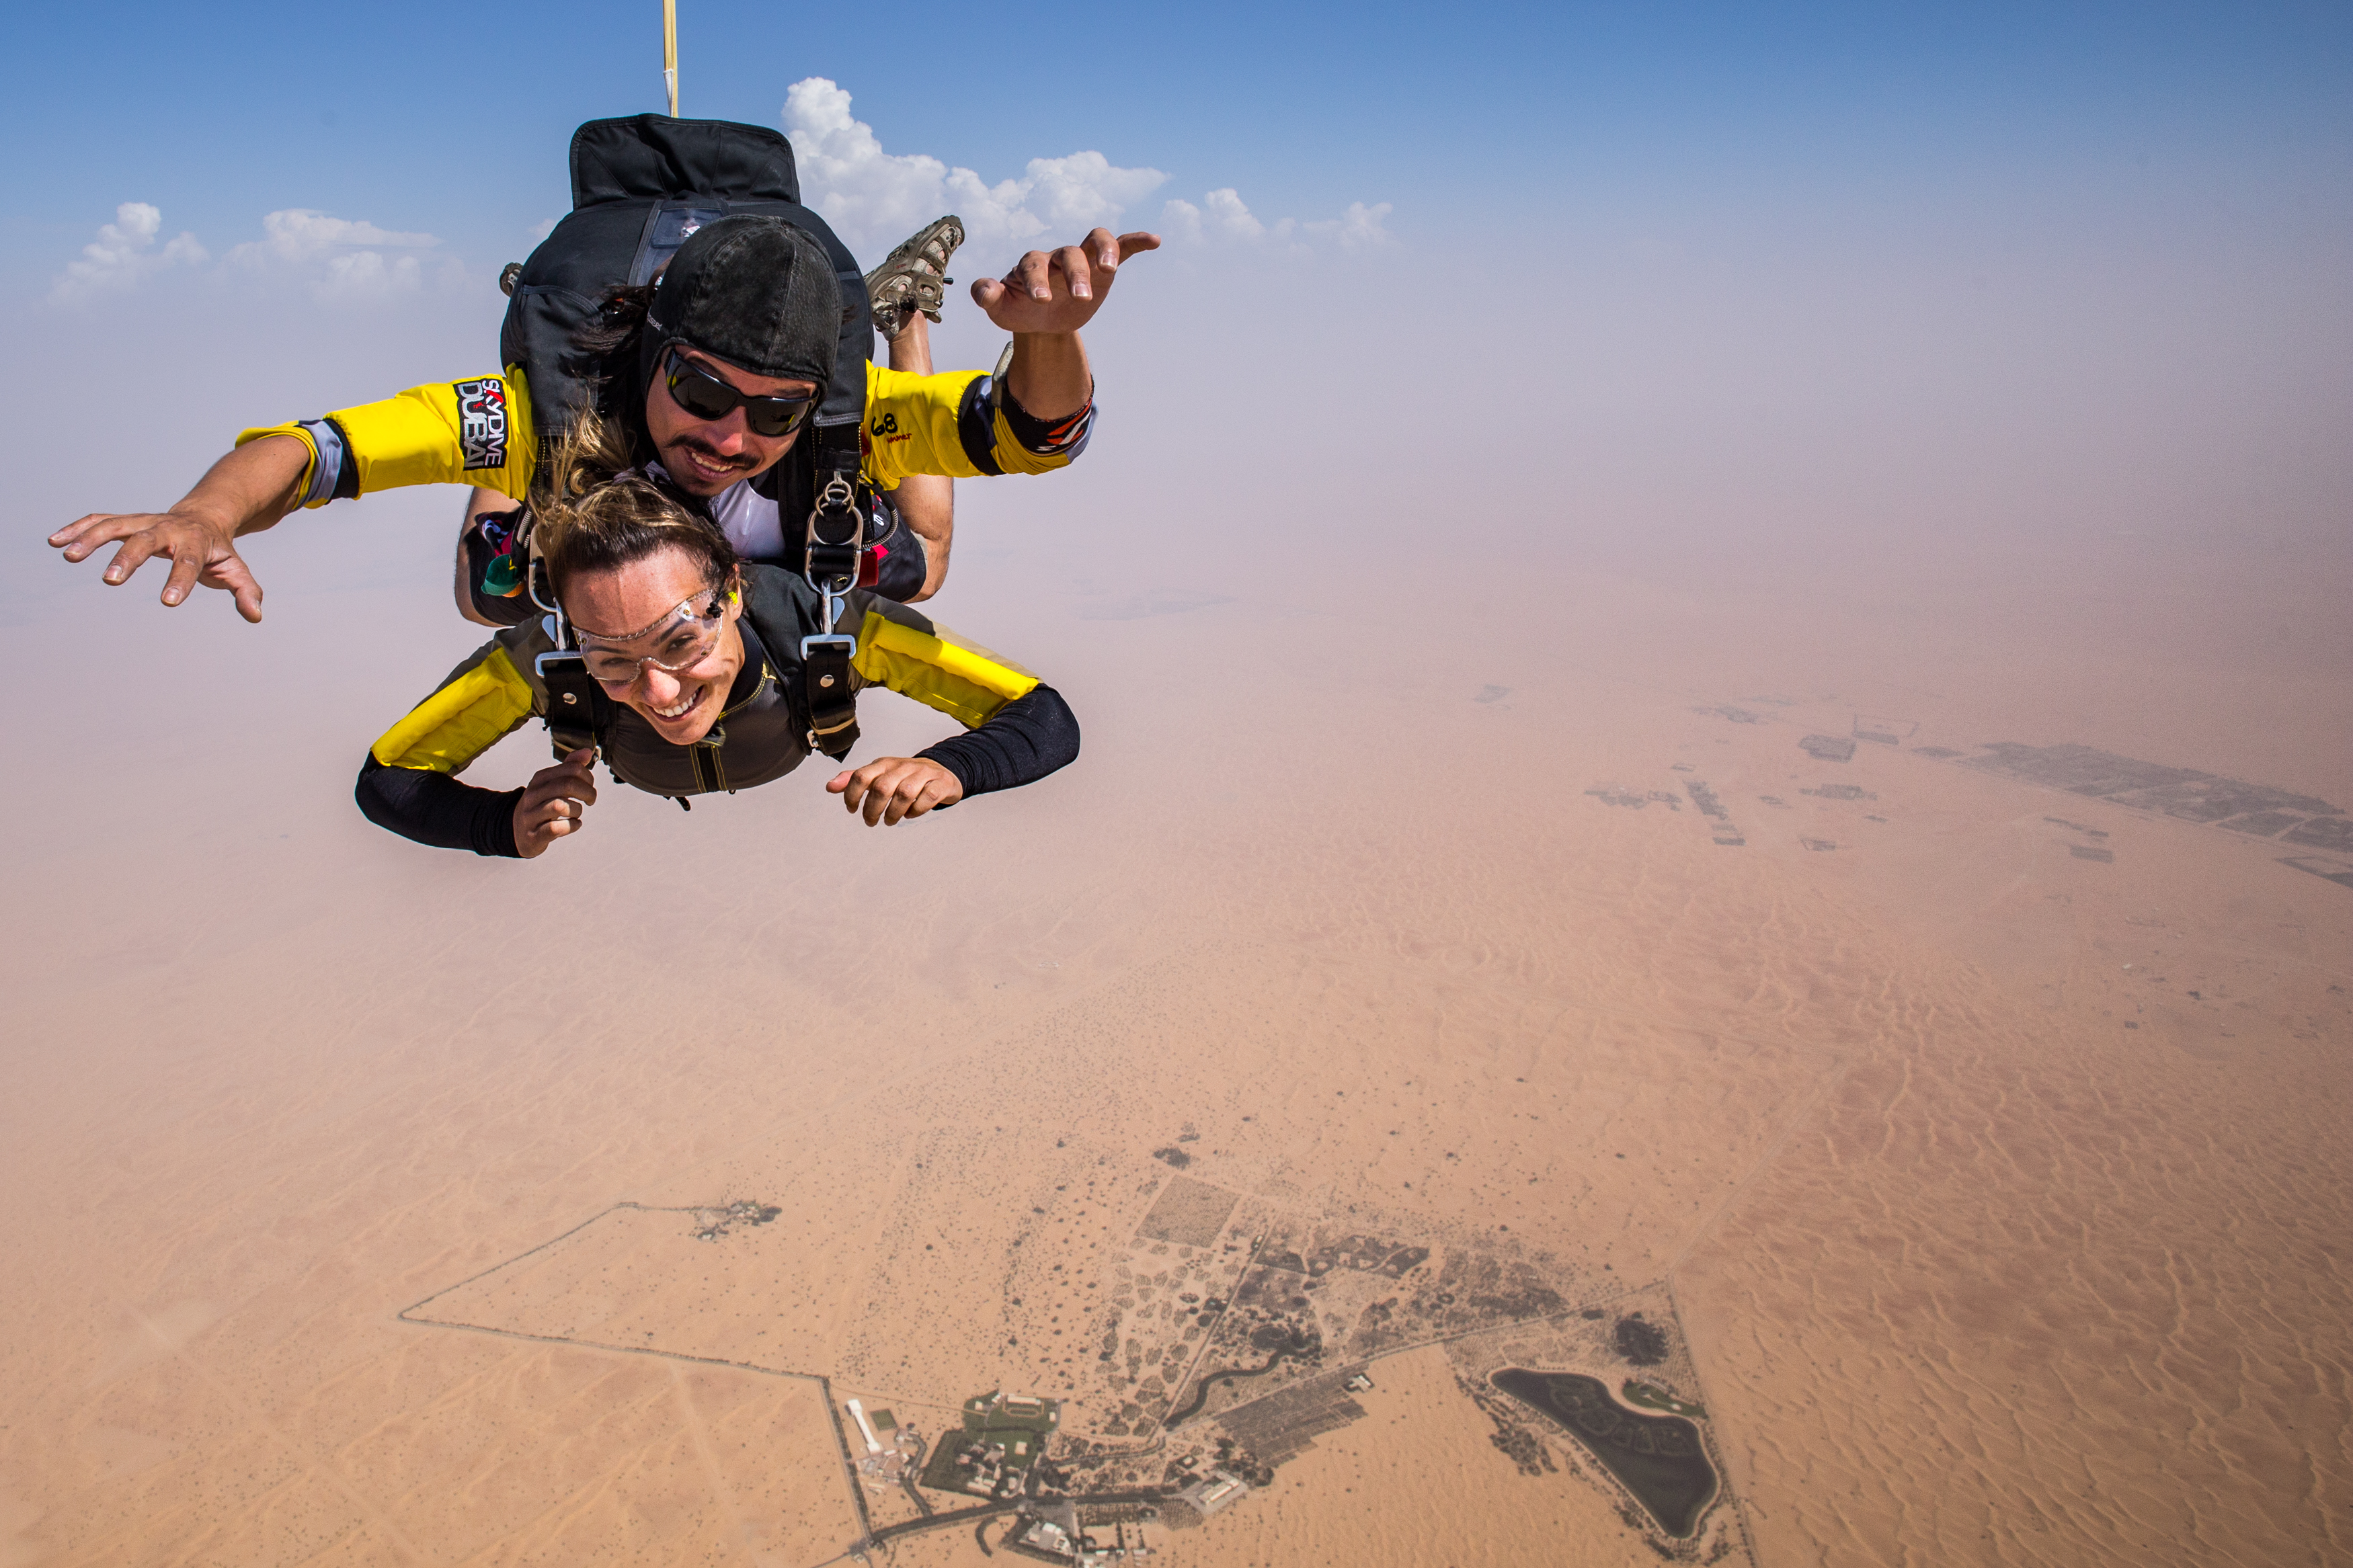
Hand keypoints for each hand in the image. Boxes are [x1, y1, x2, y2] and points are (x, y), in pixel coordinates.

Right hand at [49, 509, 264, 622]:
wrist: (205, 517)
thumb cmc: (218, 551)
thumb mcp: (237, 569)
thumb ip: (246, 591)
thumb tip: (255, 615)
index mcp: (196, 543)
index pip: (188, 563)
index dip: (180, 582)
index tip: (168, 603)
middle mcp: (168, 528)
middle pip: (146, 541)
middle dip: (128, 559)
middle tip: (110, 581)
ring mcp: (145, 522)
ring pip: (116, 526)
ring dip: (92, 539)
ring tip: (68, 556)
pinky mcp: (127, 522)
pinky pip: (100, 521)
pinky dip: (78, 528)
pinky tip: (56, 541)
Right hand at [513, 749, 597, 857]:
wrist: (517, 831)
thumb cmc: (540, 806)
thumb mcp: (552, 784)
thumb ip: (569, 767)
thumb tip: (586, 752)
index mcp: (540, 779)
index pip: (571, 768)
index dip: (588, 777)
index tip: (590, 786)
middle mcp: (533, 795)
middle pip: (567, 785)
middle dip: (587, 792)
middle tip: (590, 800)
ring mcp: (531, 816)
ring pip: (560, 806)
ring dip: (577, 810)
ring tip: (577, 813)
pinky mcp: (533, 835)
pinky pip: (555, 828)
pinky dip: (572, 826)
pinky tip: (574, 824)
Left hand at [825, 756, 962, 825]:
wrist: (942, 772)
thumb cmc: (905, 777)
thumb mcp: (879, 775)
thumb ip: (855, 780)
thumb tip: (830, 786)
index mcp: (885, 763)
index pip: (861, 776)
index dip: (851, 795)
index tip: (852, 809)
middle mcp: (903, 766)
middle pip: (881, 787)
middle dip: (872, 810)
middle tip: (870, 822)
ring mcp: (923, 774)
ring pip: (904, 794)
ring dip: (893, 813)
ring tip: (889, 821)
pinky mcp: (940, 784)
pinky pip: (927, 798)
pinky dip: (915, 811)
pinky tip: (909, 814)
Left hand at [973, 229, 1159, 335]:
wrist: (1040, 319)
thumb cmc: (1019, 310)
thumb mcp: (1000, 310)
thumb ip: (987, 296)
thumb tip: (983, 290)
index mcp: (1032, 265)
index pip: (1034, 266)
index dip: (1036, 280)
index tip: (1040, 300)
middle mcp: (1057, 257)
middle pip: (1068, 254)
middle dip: (1074, 274)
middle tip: (1080, 298)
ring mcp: (1082, 259)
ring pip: (1095, 242)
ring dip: (1105, 252)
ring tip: (1109, 268)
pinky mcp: (1102, 267)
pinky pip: (1121, 247)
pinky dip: (1136, 241)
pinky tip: (1154, 240)